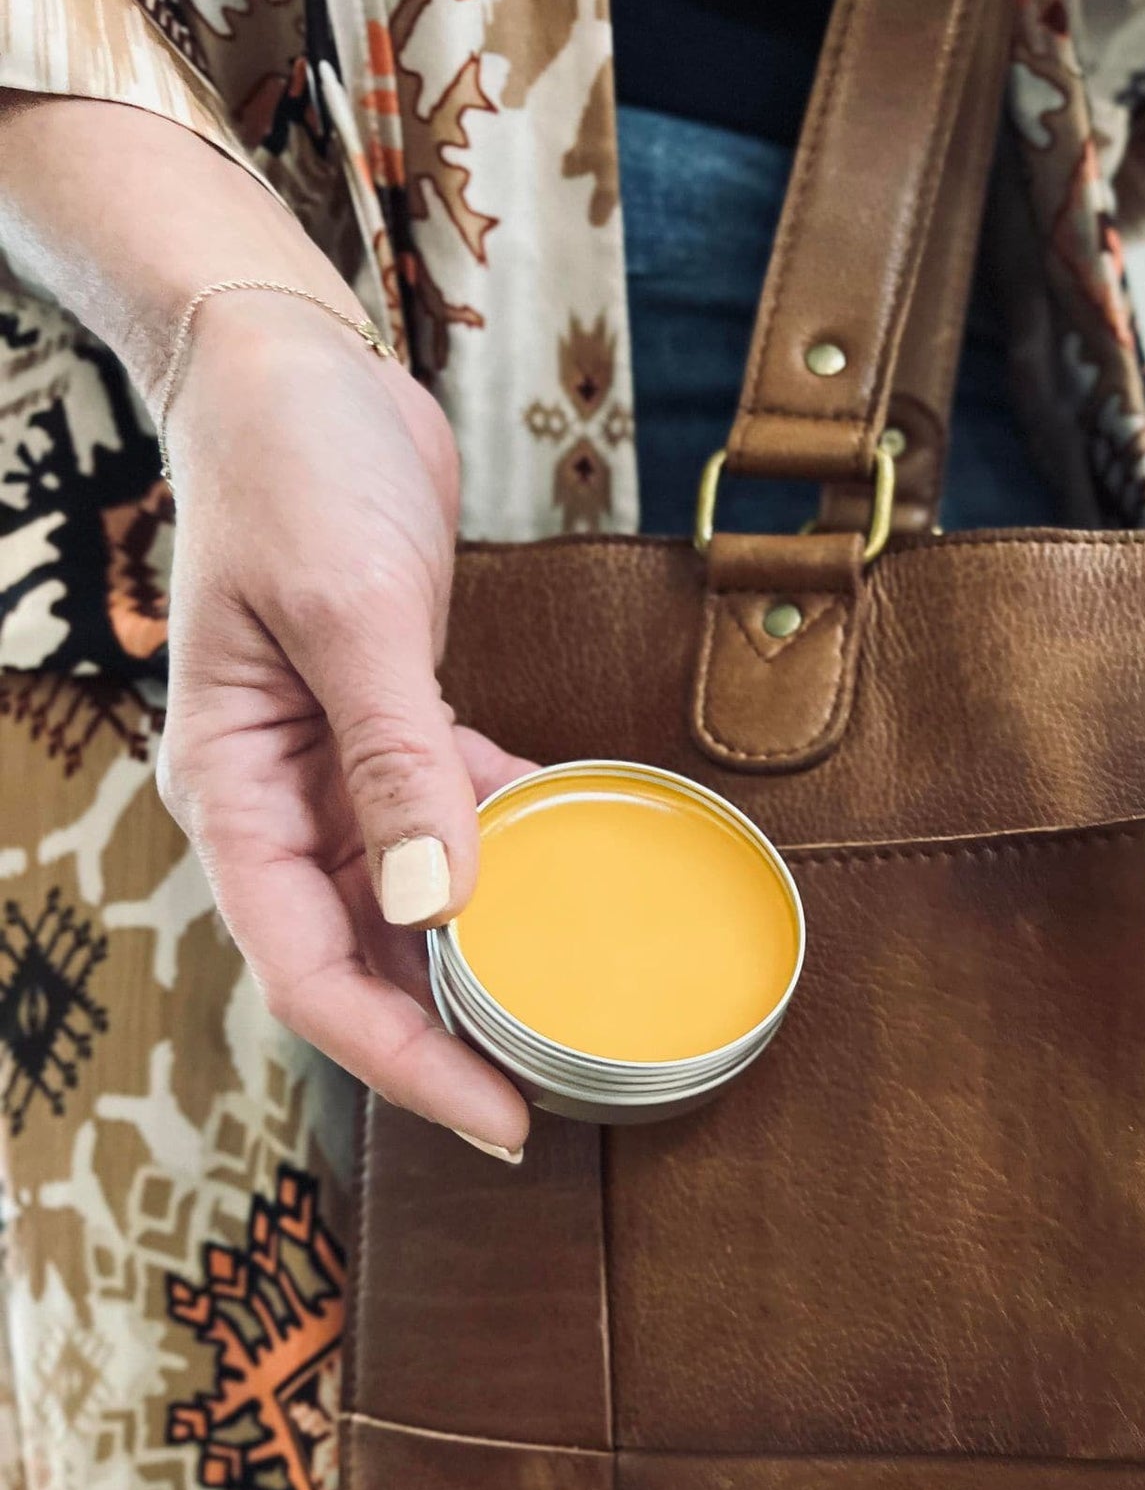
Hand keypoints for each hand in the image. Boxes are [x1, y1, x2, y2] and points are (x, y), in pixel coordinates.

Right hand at [156, 294, 532, 1160]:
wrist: (292, 373)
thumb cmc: (288, 470)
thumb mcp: (347, 611)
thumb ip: (395, 760)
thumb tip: (438, 906)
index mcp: (229, 793)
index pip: (307, 970)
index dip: (401, 1060)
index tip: (495, 1116)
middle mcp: (274, 807)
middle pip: (358, 966)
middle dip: (446, 1040)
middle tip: (548, 1097)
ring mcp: (330, 778)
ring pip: (406, 912)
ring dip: (481, 963)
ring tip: (569, 1012)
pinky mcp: (385, 739)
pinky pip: (449, 829)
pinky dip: (509, 854)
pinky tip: (570, 870)